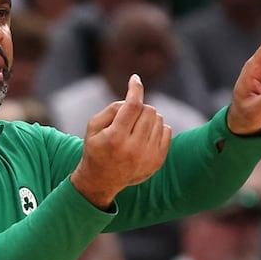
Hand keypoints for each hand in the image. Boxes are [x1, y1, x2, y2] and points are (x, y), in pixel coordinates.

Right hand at [70, 74, 171, 207]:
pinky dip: (157, 128)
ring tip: (135, 128)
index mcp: (116, 138)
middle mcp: (134, 148)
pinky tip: (145, 136)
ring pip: (159, 119)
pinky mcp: (158, 161)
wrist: (102, 180)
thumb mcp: (94, 126)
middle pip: (148, 110)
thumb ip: (112, 108)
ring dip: (148, 118)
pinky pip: (167, 131)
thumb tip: (134, 95)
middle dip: (139, 108)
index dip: (135, 89)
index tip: (135, 79)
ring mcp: (148, 156)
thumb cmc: (96, 148)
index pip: (133, 106)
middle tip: (129, 116)